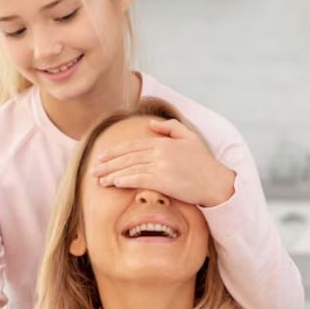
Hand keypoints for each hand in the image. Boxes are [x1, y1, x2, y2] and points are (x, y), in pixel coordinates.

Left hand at [90, 118, 235, 206]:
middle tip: (92, 170)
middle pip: (127, 157)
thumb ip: (171, 128)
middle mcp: (160, 152)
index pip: (132, 146)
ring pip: (129, 168)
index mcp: (163, 142)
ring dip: (112, 174)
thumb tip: (150, 125)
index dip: (114, 152)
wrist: (217, 182)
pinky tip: (114, 183)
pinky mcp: (163, 180)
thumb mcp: (190, 138)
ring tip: (98, 179)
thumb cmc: (204, 163)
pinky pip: (139, 179)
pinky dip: (124, 180)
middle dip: (107, 164)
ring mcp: (161, 166)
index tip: (101, 157)